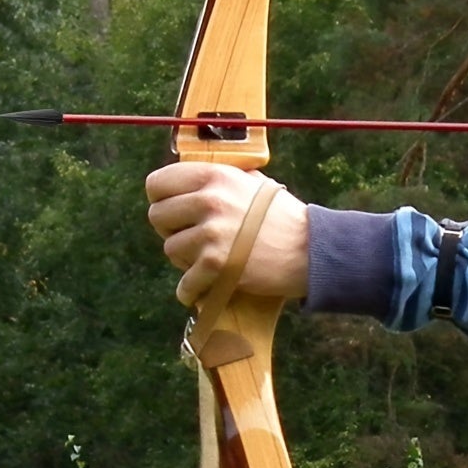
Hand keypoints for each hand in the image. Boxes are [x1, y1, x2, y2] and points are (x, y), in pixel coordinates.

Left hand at [145, 161, 310, 304]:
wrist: (310, 249)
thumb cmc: (283, 217)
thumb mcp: (251, 182)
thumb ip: (219, 180)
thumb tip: (189, 184)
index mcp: (213, 175)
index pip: (157, 183)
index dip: (161, 199)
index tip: (172, 211)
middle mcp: (208, 200)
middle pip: (158, 217)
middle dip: (171, 230)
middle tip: (190, 238)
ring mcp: (211, 233)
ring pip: (171, 249)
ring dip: (184, 259)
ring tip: (204, 262)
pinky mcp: (217, 265)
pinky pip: (185, 281)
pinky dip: (190, 290)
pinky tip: (197, 291)